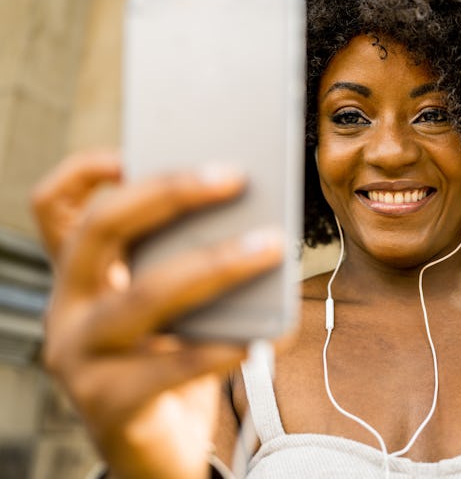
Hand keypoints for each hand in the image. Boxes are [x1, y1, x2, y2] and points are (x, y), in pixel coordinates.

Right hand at [31, 150, 282, 478]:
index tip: (134, 149)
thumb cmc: (171, 359)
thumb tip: (251, 211)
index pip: (57, 207)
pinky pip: (167, 368)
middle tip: (234, 176)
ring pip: (143, 296)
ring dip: (214, 265)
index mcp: (82, 276)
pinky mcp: (108, 405)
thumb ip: (188, 261)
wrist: (157, 447)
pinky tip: (259, 337)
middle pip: (102, 229)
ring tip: (268, 246)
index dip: (86, 170)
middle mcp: (67, 309)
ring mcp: (80, 358)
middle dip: (170, 192)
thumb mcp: (172, 304)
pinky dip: (219, 346)